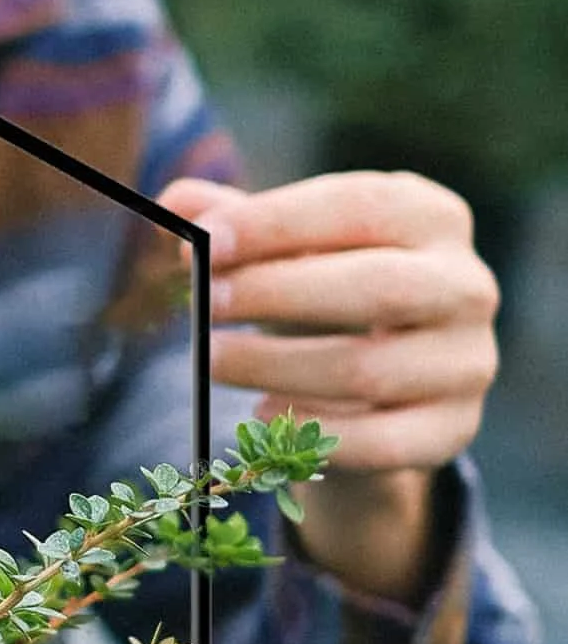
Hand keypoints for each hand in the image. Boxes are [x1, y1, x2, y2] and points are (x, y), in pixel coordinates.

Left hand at [158, 171, 499, 601]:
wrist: (381, 394)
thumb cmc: (325, 302)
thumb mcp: (285, 256)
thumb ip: (236, 228)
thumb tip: (175, 201)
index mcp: (432, 219)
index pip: (360, 207)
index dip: (277, 224)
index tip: (205, 244)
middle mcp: (466, 286)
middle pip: (376, 286)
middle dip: (278, 294)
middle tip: (205, 306)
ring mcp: (467, 363)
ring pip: (367, 371)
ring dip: (275, 367)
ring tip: (211, 362)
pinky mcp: (451, 431)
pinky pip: (379, 443)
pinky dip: (312, 432)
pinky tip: (261, 415)